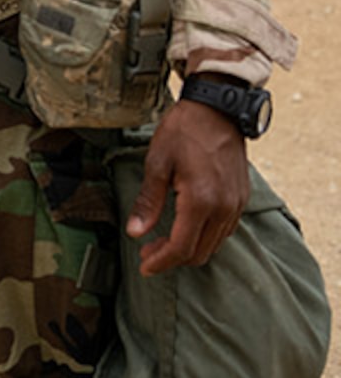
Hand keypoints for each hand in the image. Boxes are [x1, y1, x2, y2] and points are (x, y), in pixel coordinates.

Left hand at [127, 94, 250, 275]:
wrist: (217, 110)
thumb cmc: (183, 132)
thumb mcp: (157, 163)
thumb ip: (148, 201)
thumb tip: (135, 233)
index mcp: (201, 201)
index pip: (182, 247)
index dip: (161, 262)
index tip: (144, 267)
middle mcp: (224, 208)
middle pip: (199, 252)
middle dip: (171, 259)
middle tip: (147, 254)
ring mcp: (237, 205)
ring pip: (214, 245)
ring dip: (188, 250)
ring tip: (161, 243)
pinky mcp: (241, 199)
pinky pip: (224, 231)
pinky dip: (203, 238)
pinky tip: (185, 229)